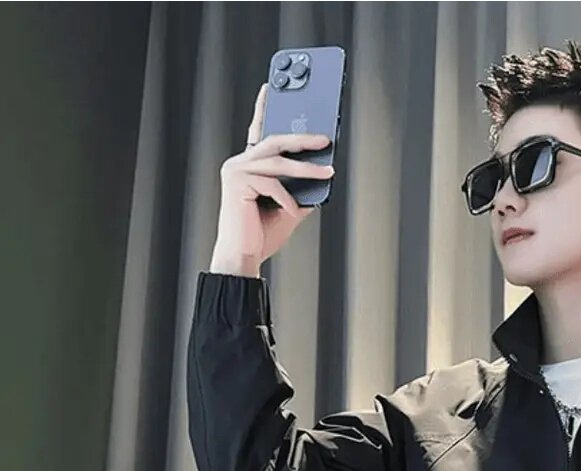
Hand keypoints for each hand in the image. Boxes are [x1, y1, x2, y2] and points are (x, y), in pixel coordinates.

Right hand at [209, 83, 334, 274]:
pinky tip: (291, 214)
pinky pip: (273, 185)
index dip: (263, 108)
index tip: (270, 88)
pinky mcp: (237, 183)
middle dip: (301, 138)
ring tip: (328, 171)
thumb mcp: (290, 209)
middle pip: (274, 142)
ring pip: (278, 162)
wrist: (243, 257)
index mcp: (249, 166)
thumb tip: (322, 177)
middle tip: (325, 138)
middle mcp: (239, 164)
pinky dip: (287, 200)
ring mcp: (236, 171)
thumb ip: (302, 191)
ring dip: (307, 168)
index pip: (258, 132)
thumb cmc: (261, 234)